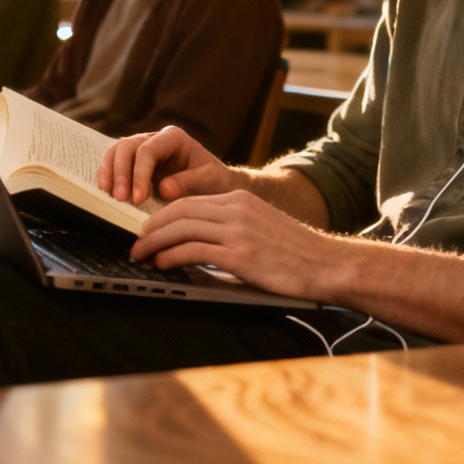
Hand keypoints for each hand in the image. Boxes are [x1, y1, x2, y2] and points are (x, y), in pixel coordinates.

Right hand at [97, 125, 248, 205]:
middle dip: (120, 173)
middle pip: (127, 147)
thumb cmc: (214, 181)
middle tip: (120, 199)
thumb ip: (189, 182)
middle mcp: (154, 138)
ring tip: (108, 196)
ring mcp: (142, 148)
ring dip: (109, 173)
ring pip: (116, 152)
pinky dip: (108, 176)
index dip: (139, 173)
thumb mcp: (209, 182)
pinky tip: (106, 192)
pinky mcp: (134, 162)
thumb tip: (163, 188)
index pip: (148, 150)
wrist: (215, 185)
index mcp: (173, 138)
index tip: (138, 199)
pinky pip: (114, 163)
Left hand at [131, 191, 336, 299]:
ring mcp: (237, 231)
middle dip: (151, 228)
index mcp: (240, 199)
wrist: (327, 264)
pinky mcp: (239, 255)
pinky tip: (162, 264)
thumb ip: (233, 227)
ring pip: (181, 229)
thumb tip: (200, 242)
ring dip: (155, 243)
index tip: (148, 229)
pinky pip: (193, 251)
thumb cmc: (297, 253)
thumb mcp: (261, 227)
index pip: (189, 201)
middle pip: (179, 212)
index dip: (163, 216)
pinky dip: (171, 256)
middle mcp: (236, 210)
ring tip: (141, 255)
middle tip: (136, 243)